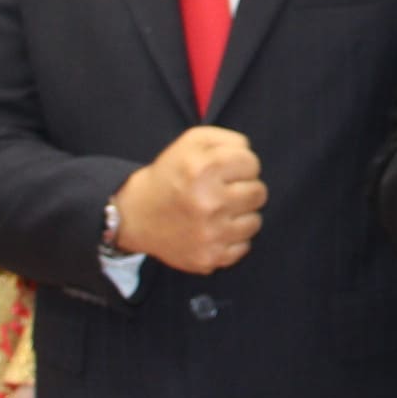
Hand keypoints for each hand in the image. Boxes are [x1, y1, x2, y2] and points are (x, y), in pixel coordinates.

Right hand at [115, 127, 265, 274]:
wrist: (137, 216)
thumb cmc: (171, 175)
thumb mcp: (192, 141)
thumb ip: (229, 140)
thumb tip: (250, 154)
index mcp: (204, 169)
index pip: (252, 163)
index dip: (241, 165)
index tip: (225, 171)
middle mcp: (208, 202)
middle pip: (259, 193)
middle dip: (244, 189)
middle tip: (223, 191)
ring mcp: (210, 233)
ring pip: (255, 221)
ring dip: (241, 215)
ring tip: (219, 211)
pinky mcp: (209, 257)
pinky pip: (244, 246)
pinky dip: (232, 238)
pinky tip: (215, 229)